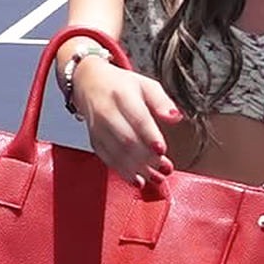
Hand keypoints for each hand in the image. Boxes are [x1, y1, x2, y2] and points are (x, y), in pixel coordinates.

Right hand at [73, 57, 180, 185]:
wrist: (88, 83)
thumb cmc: (120, 86)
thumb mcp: (145, 85)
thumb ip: (162, 101)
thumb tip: (175, 117)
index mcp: (122, 95)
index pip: (137, 118)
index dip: (150, 136)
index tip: (162, 150)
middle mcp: (107, 112)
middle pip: (126, 140)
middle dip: (147, 158)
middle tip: (165, 169)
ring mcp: (98, 128)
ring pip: (116, 153)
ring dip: (137, 169)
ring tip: (156, 178)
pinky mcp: (94, 141)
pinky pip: (107, 159)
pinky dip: (123, 172)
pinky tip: (137, 179)